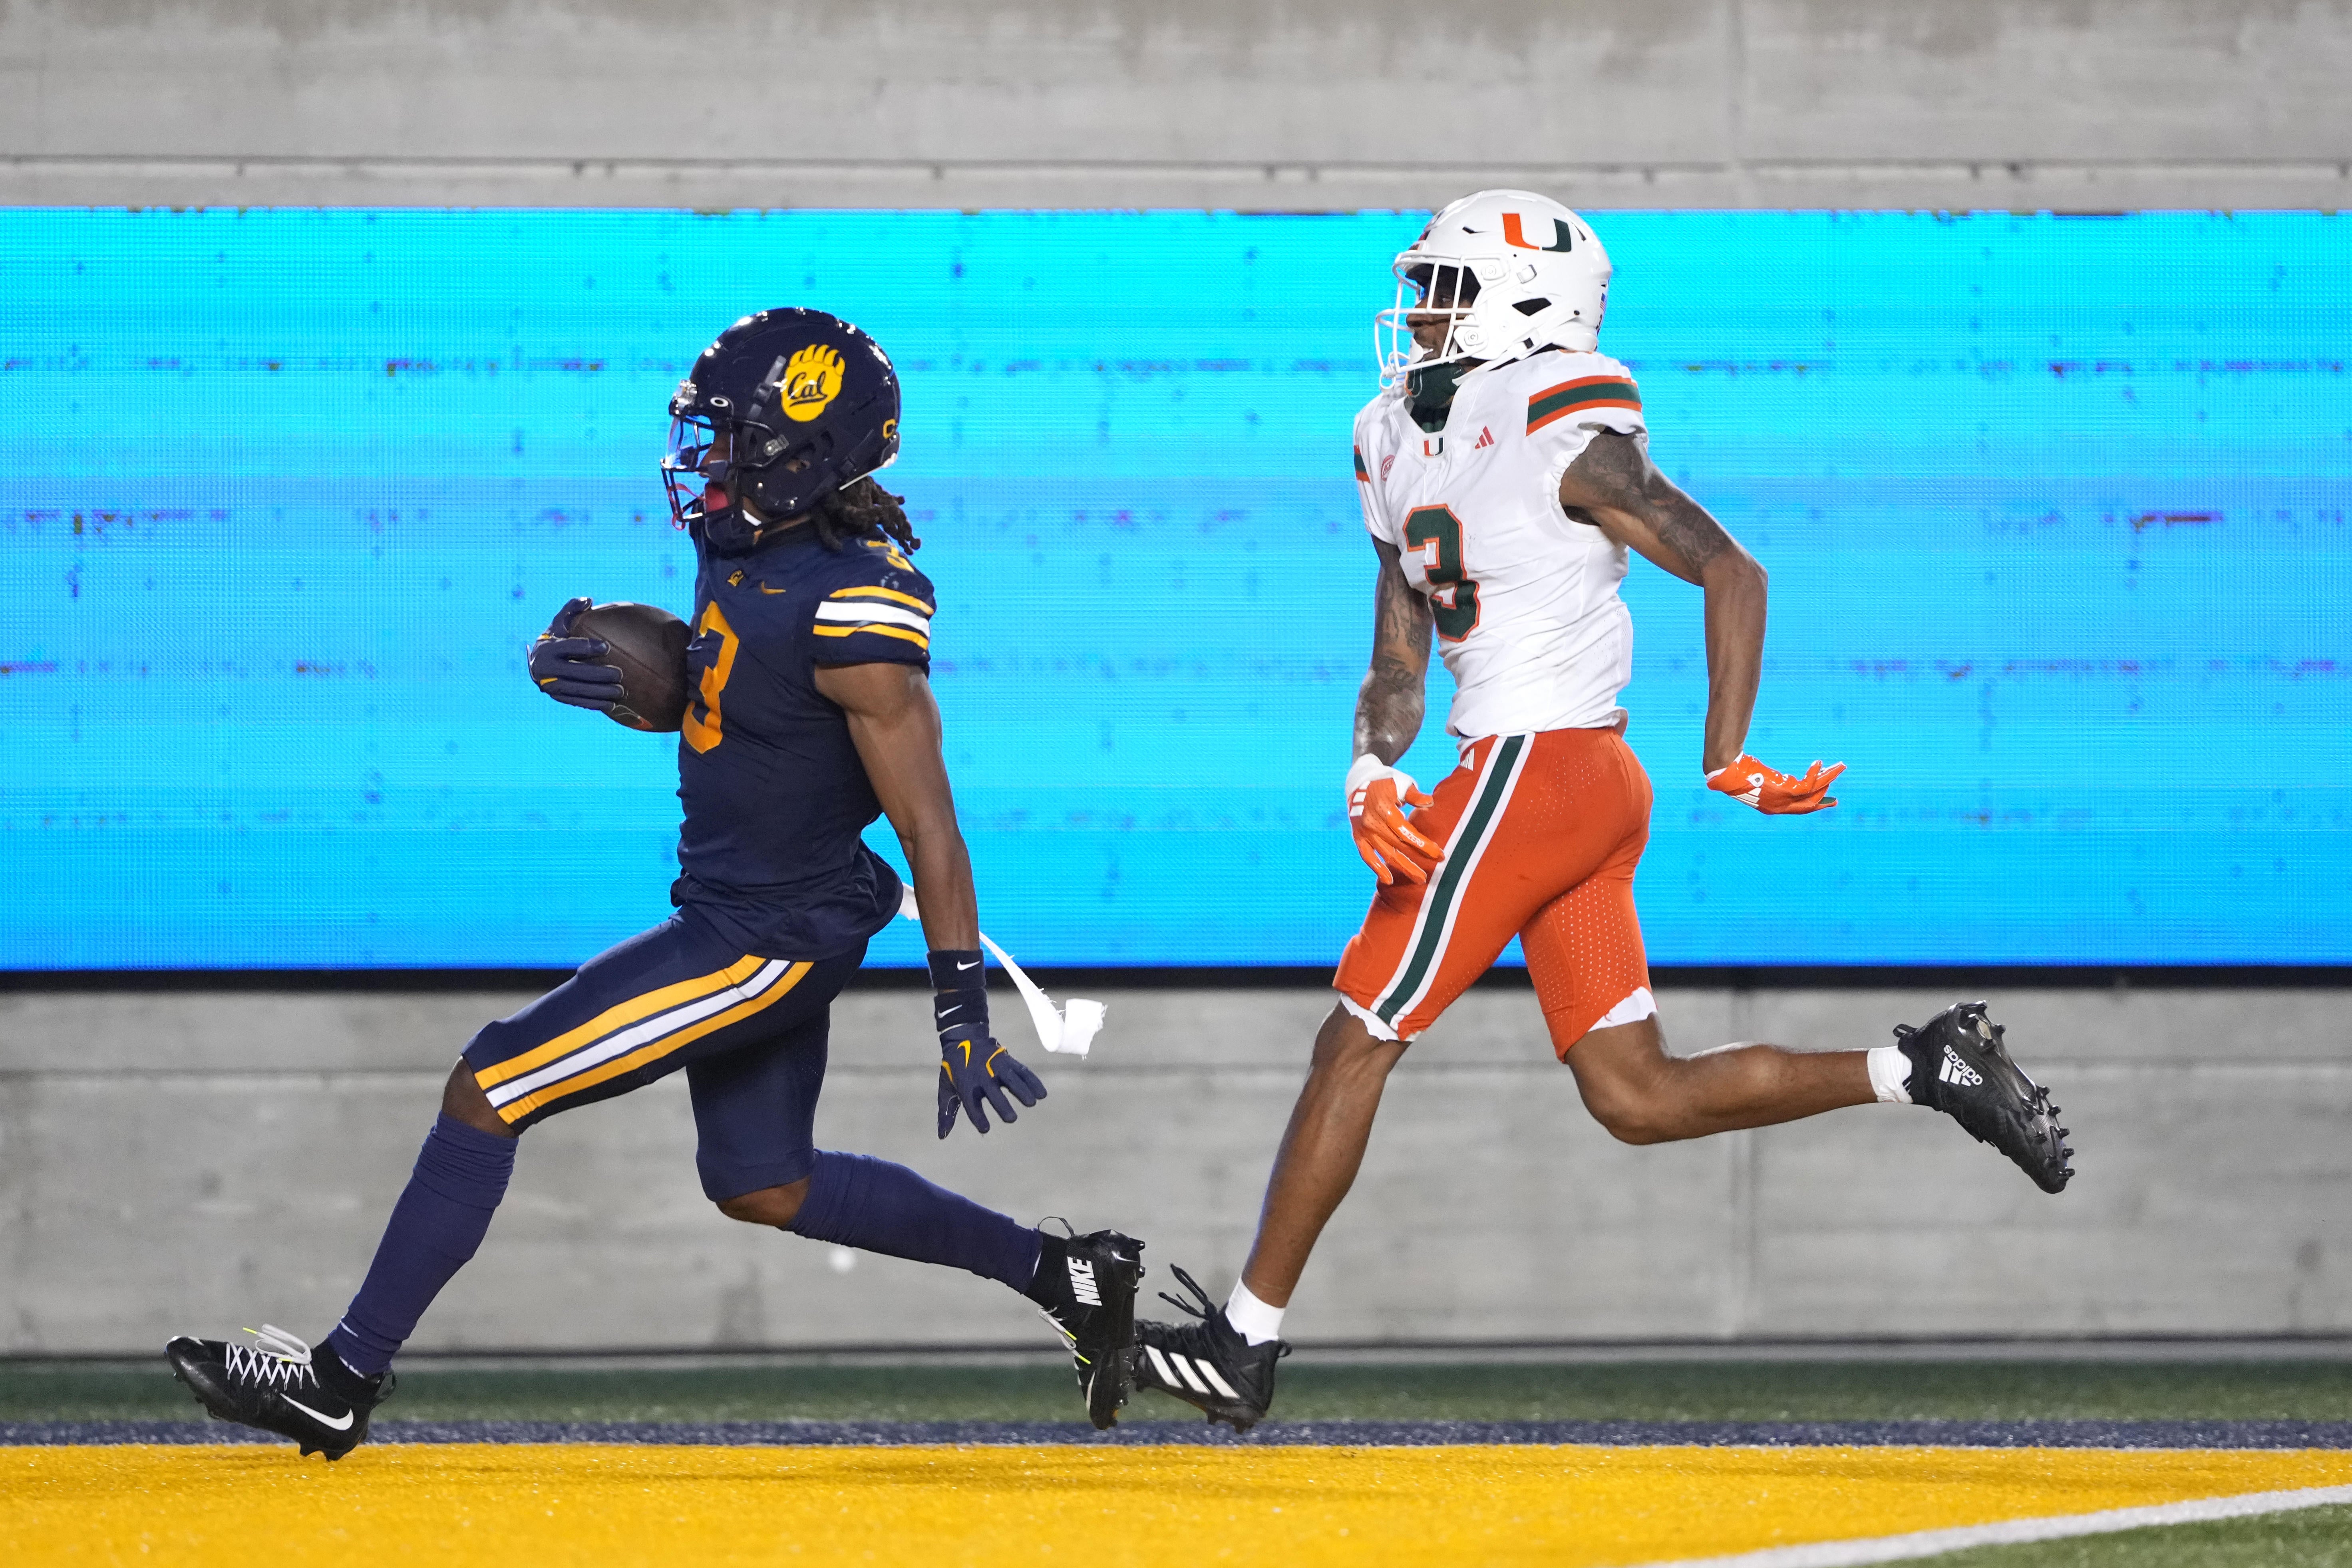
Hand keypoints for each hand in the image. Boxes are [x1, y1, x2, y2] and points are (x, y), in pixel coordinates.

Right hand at [528, 597, 623, 710]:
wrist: (540, 662)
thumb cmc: (558, 638)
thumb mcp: (561, 622)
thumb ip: (572, 609)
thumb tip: (588, 601)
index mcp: (548, 648)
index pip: (569, 647)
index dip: (587, 647)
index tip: (607, 646)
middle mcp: (546, 668)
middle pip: (575, 672)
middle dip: (599, 675)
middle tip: (620, 674)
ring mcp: (551, 685)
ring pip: (578, 690)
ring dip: (600, 692)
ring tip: (621, 691)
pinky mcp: (558, 697)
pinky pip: (577, 701)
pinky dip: (594, 704)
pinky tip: (612, 704)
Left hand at [936, 1028, 1045, 1137]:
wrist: (963, 1039)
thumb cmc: (954, 1070)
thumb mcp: (946, 1089)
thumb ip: (946, 1113)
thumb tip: (942, 1136)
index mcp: (966, 1084)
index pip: (971, 1103)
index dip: (977, 1116)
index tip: (985, 1129)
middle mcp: (981, 1075)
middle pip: (993, 1091)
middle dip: (1002, 1104)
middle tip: (1011, 1119)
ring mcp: (995, 1066)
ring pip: (1010, 1078)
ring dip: (1022, 1090)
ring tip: (1032, 1103)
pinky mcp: (1007, 1060)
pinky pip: (1022, 1071)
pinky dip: (1032, 1081)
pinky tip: (1042, 1093)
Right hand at [1347, 753, 1441, 884]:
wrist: (1359, 781)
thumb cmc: (1386, 782)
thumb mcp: (1402, 783)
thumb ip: (1415, 795)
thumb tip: (1430, 803)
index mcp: (1384, 809)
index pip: (1407, 832)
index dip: (1423, 845)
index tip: (1439, 855)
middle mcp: (1372, 823)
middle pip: (1398, 846)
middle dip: (1417, 860)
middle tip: (1433, 872)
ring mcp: (1364, 831)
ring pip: (1385, 854)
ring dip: (1403, 868)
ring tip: (1419, 879)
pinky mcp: (1357, 836)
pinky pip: (1367, 856)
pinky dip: (1377, 869)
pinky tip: (1389, 880)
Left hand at [1706, 754, 1844, 814]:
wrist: (1729, 771)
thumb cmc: (1738, 773)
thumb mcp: (1757, 782)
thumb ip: (1772, 783)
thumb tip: (1781, 777)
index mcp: (1772, 808)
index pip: (1799, 809)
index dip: (1815, 804)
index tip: (1827, 800)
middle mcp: (1780, 807)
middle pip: (1810, 803)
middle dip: (1826, 793)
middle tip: (1837, 784)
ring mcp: (1783, 800)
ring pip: (1813, 791)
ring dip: (1828, 778)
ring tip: (1839, 766)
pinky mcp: (1784, 791)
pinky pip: (1806, 784)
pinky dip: (1814, 773)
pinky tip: (1819, 763)